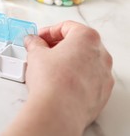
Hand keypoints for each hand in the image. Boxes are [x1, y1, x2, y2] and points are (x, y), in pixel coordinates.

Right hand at [3, 21, 113, 135]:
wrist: (58, 111)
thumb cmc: (52, 81)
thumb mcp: (35, 54)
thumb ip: (35, 43)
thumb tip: (33, 42)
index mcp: (87, 38)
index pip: (67, 26)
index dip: (49, 31)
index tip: (39, 38)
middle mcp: (101, 55)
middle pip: (79, 42)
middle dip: (59, 45)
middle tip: (43, 51)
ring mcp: (104, 75)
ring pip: (85, 61)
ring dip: (68, 61)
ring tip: (49, 68)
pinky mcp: (102, 93)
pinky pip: (89, 79)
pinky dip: (76, 77)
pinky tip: (59, 83)